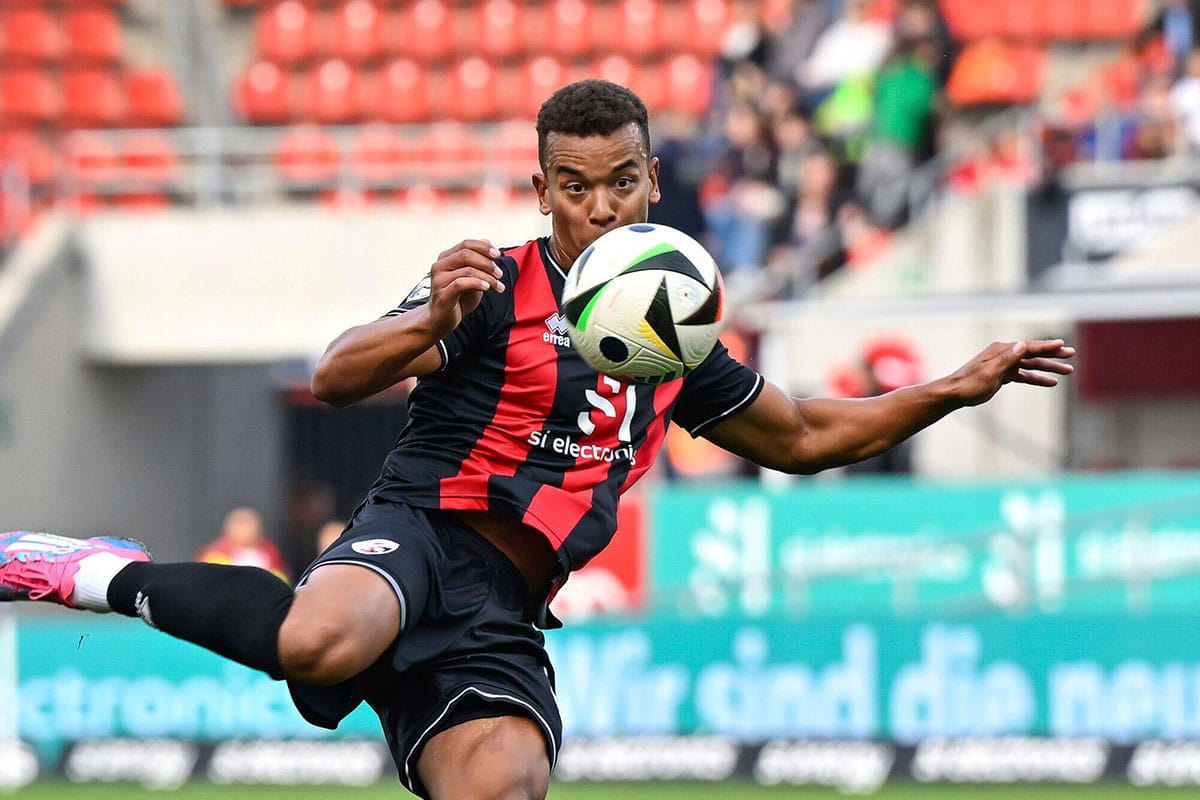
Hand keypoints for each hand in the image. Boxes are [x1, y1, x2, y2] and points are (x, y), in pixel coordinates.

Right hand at [426, 239, 505, 335]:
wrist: (441, 321)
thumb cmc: (458, 298)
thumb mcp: (472, 277)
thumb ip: (478, 260)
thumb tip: (487, 240)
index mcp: (446, 258)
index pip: (466, 244)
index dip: (484, 247)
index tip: (498, 255)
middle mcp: (440, 266)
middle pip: (466, 254)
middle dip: (487, 262)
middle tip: (500, 274)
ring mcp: (439, 280)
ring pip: (467, 269)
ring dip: (487, 277)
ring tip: (498, 286)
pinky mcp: (442, 294)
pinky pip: (461, 283)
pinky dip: (477, 283)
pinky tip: (487, 287)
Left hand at [952, 339, 1074, 406]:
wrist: (954, 394)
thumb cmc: (969, 383)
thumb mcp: (989, 372)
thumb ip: (1007, 359)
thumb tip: (1021, 344)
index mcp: (1001, 350)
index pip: (1028, 347)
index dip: (1046, 346)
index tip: (1062, 344)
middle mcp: (1004, 354)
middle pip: (1032, 353)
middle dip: (1052, 354)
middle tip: (1071, 355)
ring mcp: (1004, 364)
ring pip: (1030, 365)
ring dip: (1048, 368)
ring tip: (1067, 371)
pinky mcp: (1002, 375)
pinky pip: (1024, 375)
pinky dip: (1036, 378)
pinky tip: (1050, 382)